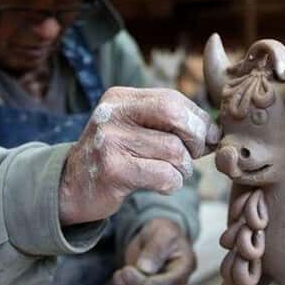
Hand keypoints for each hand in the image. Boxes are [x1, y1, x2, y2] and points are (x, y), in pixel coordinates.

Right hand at [59, 87, 219, 224]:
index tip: (207, 137)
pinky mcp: (113, 171)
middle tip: (192, 155)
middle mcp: (112, 114)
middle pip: (176, 116)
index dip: (198, 119)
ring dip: (183, 168)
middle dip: (195, 139)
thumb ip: (170, 123)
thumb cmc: (115, 157)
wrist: (70, 187)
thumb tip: (215, 131)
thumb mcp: (135, 128)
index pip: (173, 99)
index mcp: (120, 97)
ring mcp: (110, 142)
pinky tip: (160, 185)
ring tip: (170, 173)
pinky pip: (165, 175)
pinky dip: (172, 184)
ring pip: (175, 151)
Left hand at [111, 218, 196, 284]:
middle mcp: (176, 284)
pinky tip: (117, 282)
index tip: (130, 270)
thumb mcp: (162, 232)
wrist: (155, 238)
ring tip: (117, 276)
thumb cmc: (162, 233)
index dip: (150, 281)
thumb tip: (146, 269)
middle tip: (122, 271)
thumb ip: (156, 247)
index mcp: (185, 266)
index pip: (171, 283)